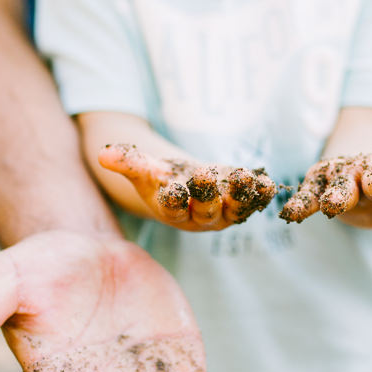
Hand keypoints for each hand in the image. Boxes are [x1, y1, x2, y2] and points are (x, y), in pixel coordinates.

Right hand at [99, 143, 277, 229]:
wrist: (188, 184)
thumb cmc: (162, 178)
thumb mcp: (144, 168)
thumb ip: (127, 161)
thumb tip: (103, 154)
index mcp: (173, 212)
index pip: (171, 208)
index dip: (172, 199)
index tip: (170, 188)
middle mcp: (200, 218)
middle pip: (205, 210)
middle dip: (206, 194)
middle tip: (205, 175)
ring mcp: (224, 213)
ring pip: (233, 208)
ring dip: (241, 194)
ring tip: (245, 177)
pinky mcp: (243, 204)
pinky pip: (254, 202)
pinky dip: (261, 193)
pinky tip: (268, 183)